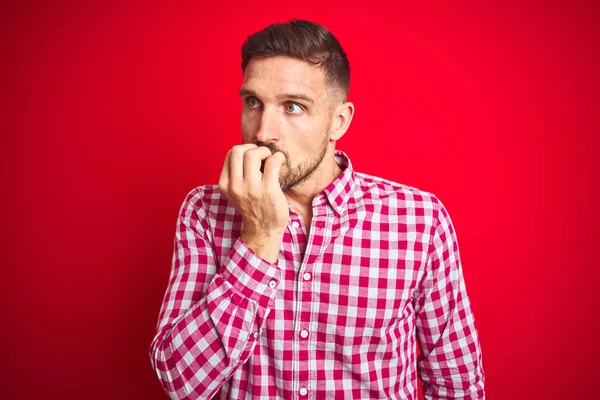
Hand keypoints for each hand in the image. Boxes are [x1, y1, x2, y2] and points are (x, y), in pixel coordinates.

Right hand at [218, 144, 287, 262]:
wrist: (263, 230)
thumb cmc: (253, 207)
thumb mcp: (237, 192)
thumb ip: (237, 174)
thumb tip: (250, 150)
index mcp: (225, 185)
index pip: (229, 154)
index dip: (243, 150)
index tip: (254, 158)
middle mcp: (235, 186)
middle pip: (238, 150)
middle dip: (252, 148)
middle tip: (262, 156)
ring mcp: (251, 188)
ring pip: (253, 153)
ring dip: (265, 151)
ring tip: (271, 160)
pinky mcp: (268, 190)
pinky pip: (273, 162)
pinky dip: (278, 157)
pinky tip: (280, 163)